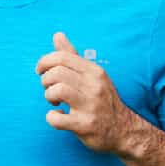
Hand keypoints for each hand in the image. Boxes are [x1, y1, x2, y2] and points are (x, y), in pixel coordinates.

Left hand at [35, 32, 140, 154]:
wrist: (124, 130)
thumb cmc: (102, 100)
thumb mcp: (92, 75)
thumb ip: (72, 56)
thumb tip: (57, 35)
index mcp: (94, 71)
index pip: (62, 57)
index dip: (44, 62)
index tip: (40, 71)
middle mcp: (94, 86)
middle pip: (56, 73)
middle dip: (45, 80)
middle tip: (50, 89)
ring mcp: (90, 106)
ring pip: (57, 91)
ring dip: (49, 96)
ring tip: (54, 102)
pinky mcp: (85, 125)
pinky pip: (57, 119)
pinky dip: (51, 118)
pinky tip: (58, 116)